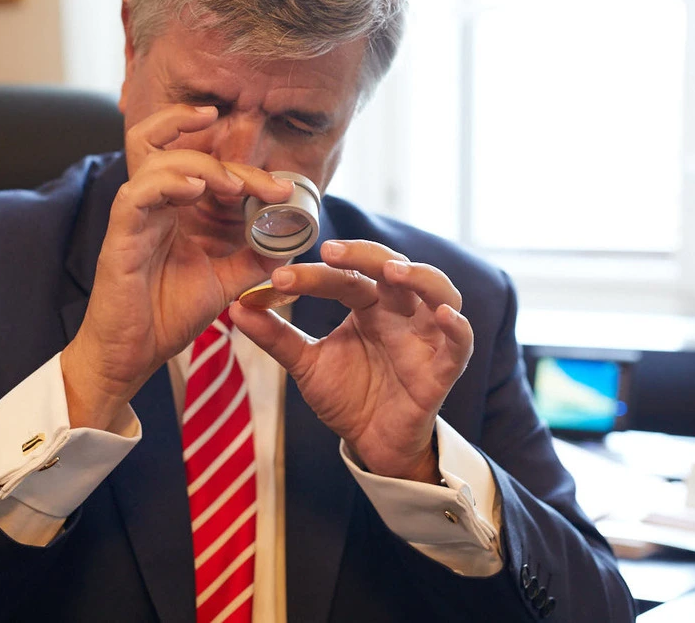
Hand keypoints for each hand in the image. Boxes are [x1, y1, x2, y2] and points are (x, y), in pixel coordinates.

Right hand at [60, 104, 292, 429]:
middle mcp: (151, 203)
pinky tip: (195, 190)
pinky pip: (137, 193)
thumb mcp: (224, 282)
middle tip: (263, 178)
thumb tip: (290, 243)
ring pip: (154, 158)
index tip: (282, 186)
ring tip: (233, 185)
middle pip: (170, 144)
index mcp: (172, 207)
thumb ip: (253, 258)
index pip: (200, 163)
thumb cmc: (165, 315)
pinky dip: (167, 183)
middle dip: (218, 149)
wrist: (132, 355)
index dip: (243, 167)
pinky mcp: (120, 235)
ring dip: (199, 164)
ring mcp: (133, 215)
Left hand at [231, 240, 473, 482]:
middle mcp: (400, 311)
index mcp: (368, 304)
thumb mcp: (306, 364)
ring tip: (393, 272)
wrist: (371, 442)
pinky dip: (457, 327)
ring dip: (419, 277)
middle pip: (393, 268)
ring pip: (437, 291)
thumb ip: (276, 336)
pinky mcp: (443, 368)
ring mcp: (425, 336)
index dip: (315, 274)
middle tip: (333, 251)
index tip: (278, 279)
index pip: (345, 277)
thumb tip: (234, 307)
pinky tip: (444, 316)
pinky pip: (460, 342)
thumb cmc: (347, 395)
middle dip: (367, 255)